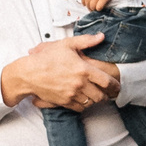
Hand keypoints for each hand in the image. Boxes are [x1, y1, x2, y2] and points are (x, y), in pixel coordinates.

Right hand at [1, 34, 117, 111]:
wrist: (29, 74)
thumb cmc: (46, 58)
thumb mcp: (66, 45)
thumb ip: (86, 41)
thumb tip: (101, 37)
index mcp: (83, 69)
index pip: (107, 81)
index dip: (115, 85)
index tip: (117, 86)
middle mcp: (79, 84)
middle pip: (101, 95)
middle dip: (106, 95)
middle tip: (108, 92)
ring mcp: (72, 94)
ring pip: (92, 103)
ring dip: (96, 100)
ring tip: (96, 95)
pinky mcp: (65, 102)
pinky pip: (80, 108)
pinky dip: (85, 105)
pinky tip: (84, 99)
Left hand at [80, 0, 119, 12]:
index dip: (84, 2)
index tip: (86, 4)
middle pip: (87, 3)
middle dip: (89, 7)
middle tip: (92, 8)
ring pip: (92, 7)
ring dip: (93, 9)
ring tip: (95, 9)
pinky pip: (99, 7)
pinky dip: (99, 9)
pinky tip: (100, 8)